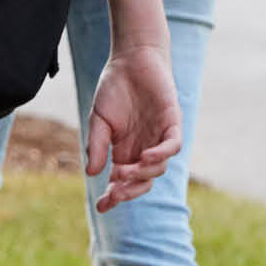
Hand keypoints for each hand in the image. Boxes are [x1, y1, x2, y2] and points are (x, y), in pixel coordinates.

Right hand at [85, 43, 183, 209]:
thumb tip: (92, 173)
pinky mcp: (172, 121)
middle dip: (129, 191)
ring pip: (159, 168)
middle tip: (114, 194)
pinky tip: (145, 157)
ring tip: (124, 171)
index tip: (102, 206)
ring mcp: (159, 136)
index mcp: (125, 151)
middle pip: (143, 181)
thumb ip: (96, 145)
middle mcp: (144, 148)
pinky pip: (173, 145)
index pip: (123, 181)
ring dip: (142, 173)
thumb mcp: (98, 119)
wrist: (130, 59)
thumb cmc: (114, 89)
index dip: (115, 195)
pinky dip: (162, 154)